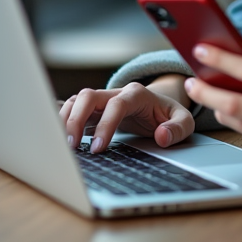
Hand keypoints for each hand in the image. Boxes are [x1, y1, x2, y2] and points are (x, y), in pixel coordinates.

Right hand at [59, 80, 194, 152]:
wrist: (159, 105)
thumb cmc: (169, 115)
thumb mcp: (183, 121)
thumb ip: (177, 128)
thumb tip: (162, 136)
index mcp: (137, 94)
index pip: (116, 105)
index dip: (106, 125)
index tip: (98, 148)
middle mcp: (116, 93)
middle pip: (89, 96)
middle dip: (77, 119)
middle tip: (72, 146)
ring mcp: (103, 99)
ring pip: (77, 100)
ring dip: (66, 119)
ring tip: (64, 144)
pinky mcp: (94, 108)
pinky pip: (74, 108)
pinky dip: (64, 119)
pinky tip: (59, 137)